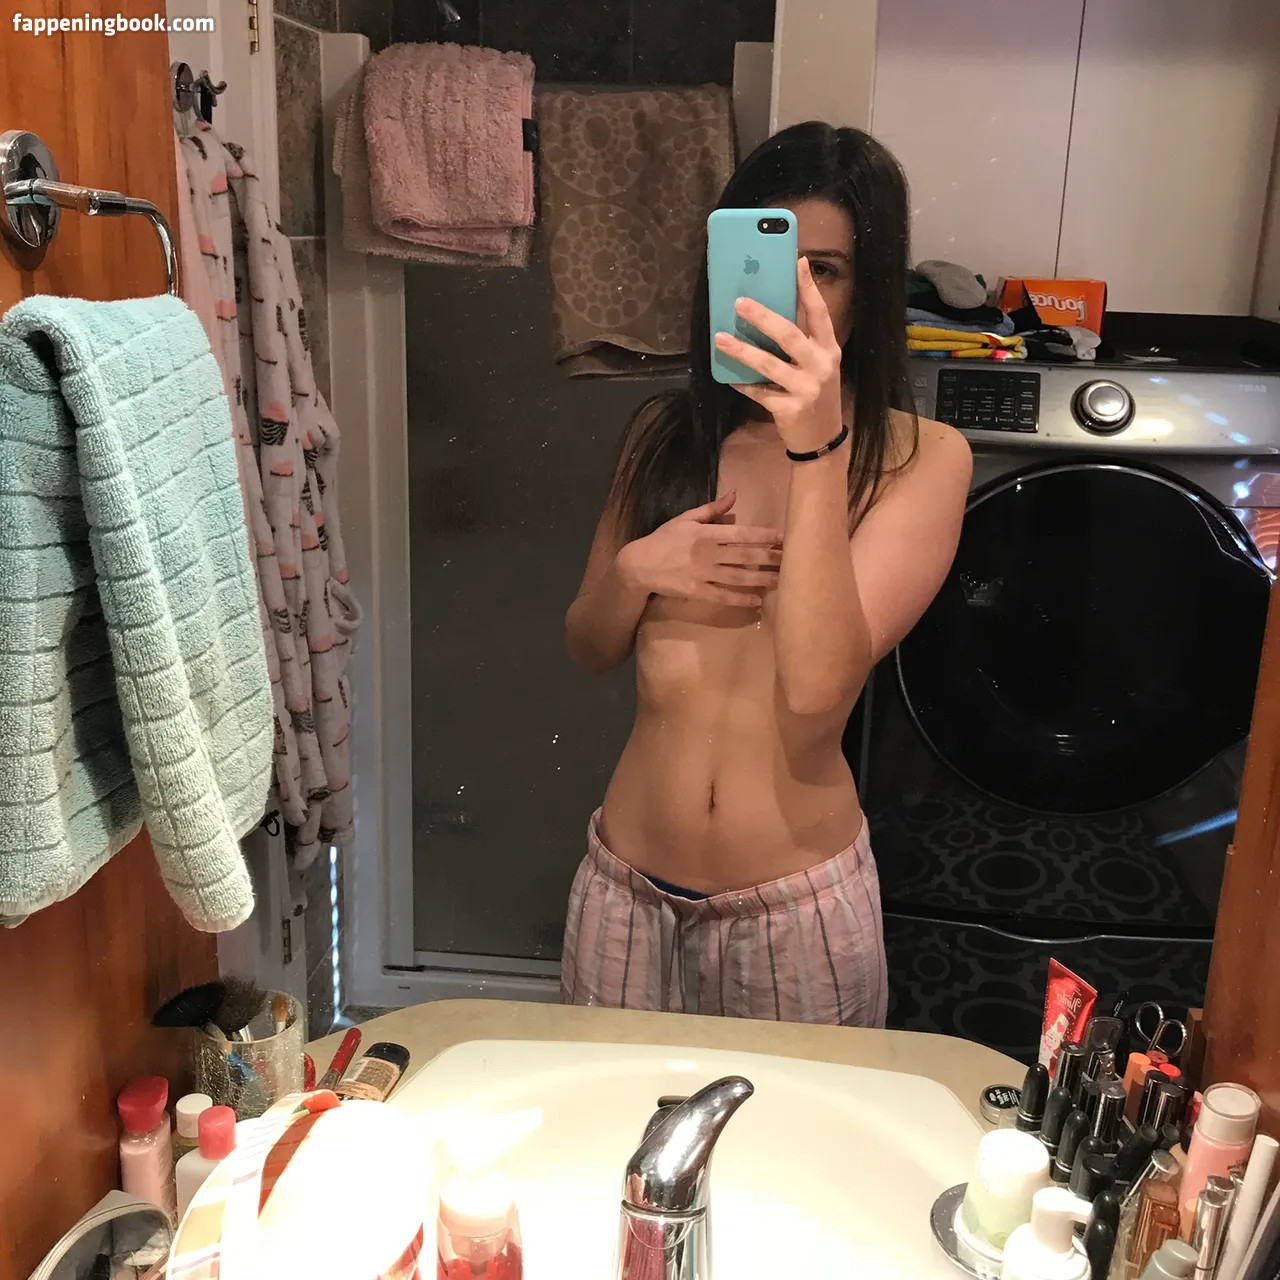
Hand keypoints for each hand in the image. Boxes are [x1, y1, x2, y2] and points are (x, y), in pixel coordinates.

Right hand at [618, 491, 781, 607]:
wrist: (640, 564)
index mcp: (706, 533)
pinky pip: (723, 596)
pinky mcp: (697, 591)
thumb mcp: (685, 518)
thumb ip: (712, 509)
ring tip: (781, 580)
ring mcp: (703, 574)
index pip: (741, 533)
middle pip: (746, 555)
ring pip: (738, 577)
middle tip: (792, 558)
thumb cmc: (664, 538)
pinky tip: (756, 601)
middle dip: (770, 557)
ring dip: (762, 578)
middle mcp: (708, 553)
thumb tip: (734, 494)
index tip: (783, 536)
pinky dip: (740, 599)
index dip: (764, 535)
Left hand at [713, 257, 845, 454]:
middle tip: (739, 303)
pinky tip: (727, 376)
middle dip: (763, 317)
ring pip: (769, 364)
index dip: (808, 287)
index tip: (797, 261)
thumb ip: (801, 342)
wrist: (822, 439)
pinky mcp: (790, 409)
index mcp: (829, 349)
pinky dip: (742, 383)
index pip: (819, 313)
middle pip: (790, 335)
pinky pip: (759, 392)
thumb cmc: (815, 395)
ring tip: (720, 338)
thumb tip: (768, 311)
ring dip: (742, 350)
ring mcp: (806, 388)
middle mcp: (821, 366)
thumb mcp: (817, 365)